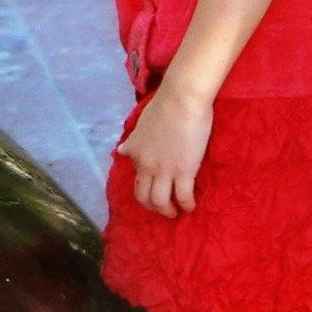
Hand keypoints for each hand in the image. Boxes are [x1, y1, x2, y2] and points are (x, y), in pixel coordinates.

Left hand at [117, 79, 215, 216]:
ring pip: (161, 202)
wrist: (181, 100)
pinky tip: (190, 206)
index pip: (136, 180)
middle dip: (152, 207)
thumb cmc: (164, 107)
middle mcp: (146, 165)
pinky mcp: (183, 172)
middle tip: (163, 209)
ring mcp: (164, 170)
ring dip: (167, 211)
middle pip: (144, 197)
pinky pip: (183, 197)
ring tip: (175, 212)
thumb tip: (121, 151)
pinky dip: (186, 205)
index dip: (144, 191)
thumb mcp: (141, 126)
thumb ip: (133, 142)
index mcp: (135, 153)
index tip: (152, 194)